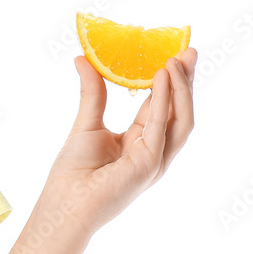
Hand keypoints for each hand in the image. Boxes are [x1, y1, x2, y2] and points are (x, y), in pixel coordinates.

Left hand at [41, 47, 196, 239]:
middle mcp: (153, 151)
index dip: (169, 81)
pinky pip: (161, 127)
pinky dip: (164, 101)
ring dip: (182, 88)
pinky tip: (162, 77)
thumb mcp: (86, 122)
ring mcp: (155, 160)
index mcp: (140, 142)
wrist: (64, 203)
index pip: (162, 106)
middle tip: (188, 50)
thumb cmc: (73, 171)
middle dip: (186, 81)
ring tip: (176, 59)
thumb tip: (81, 58)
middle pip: (178, 111)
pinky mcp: (149, 165)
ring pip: (180, 119)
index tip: (174, 54)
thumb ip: (93, 92)